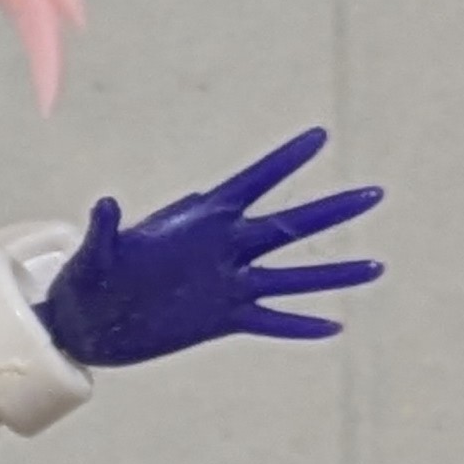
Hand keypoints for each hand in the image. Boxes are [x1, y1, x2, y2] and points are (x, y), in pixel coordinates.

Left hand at [38, 126, 382, 369]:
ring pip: (292, 275)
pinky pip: (271, 320)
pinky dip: (299, 326)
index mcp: (201, 221)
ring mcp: (229, 284)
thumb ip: (106, 230)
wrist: (86, 322)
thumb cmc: (89, 277)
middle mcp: (225, 248)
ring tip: (376, 265)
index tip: (319, 136)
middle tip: (373, 193)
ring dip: (332, 273)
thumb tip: (104, 205)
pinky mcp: (224, 318)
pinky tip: (334, 326)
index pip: (252, 182)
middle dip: (331, 210)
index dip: (283, 161)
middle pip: (288, 225)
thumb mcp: (95, 253)